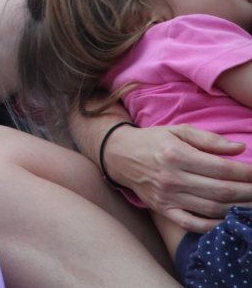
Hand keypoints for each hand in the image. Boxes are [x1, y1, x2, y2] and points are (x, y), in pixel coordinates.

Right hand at [104, 124, 251, 231]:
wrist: (119, 155)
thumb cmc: (153, 141)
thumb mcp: (177, 131)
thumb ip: (209, 139)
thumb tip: (239, 148)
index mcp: (176, 154)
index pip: (221, 167)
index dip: (246, 172)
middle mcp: (171, 177)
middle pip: (220, 190)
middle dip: (247, 191)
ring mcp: (167, 196)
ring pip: (212, 208)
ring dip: (238, 208)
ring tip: (251, 203)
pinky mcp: (163, 209)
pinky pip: (192, 224)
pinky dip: (213, 226)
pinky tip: (228, 219)